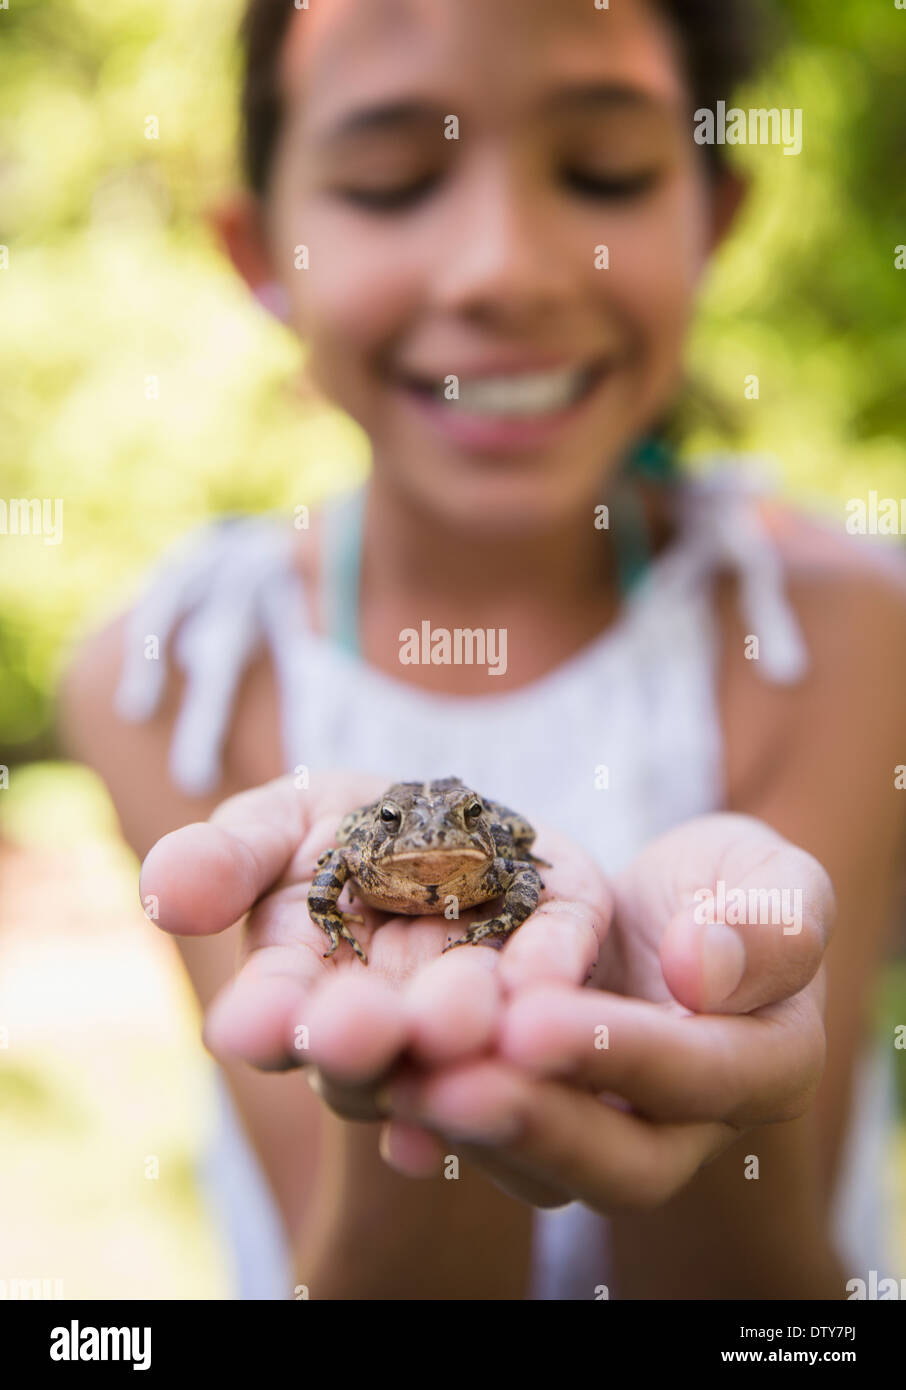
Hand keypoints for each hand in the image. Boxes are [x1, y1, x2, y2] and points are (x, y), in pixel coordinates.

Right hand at [138, 771, 612, 1121]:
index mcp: (306, 992)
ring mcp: (476, 995)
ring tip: (461, 1015)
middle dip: (365, 1038)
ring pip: (467, 1034)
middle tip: (364, 1025)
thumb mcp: (275, 824)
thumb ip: (224, 860)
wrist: (449, 807)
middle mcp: (391, 1020)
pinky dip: (549, 978)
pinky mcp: (556, 948)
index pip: (276, 1019)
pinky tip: (548, 991)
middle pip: (374, 1048)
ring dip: (459, 1028)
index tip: (249, 1026)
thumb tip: (161, 894)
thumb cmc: (346, 829)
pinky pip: (555, 970)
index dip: (265, 1023)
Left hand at [377, 814, 834, 1211]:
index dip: (620, 1054)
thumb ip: (769, 921)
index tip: (533, 1021)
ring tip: (394, 1084)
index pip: (700, 1075)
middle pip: (619, 1162)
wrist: (669, 915)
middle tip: (445, 1086)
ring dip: (464, 1130)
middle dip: (528, 1123)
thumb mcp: (772, 878)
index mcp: (767, 1066)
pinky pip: (487, 1140)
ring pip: (541, 1168)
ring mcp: (609, 1136)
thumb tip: (702, 969)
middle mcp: (689, 1128)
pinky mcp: (539, 1123)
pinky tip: (369, 1087)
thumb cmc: (730, 887)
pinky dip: (428, 1118)